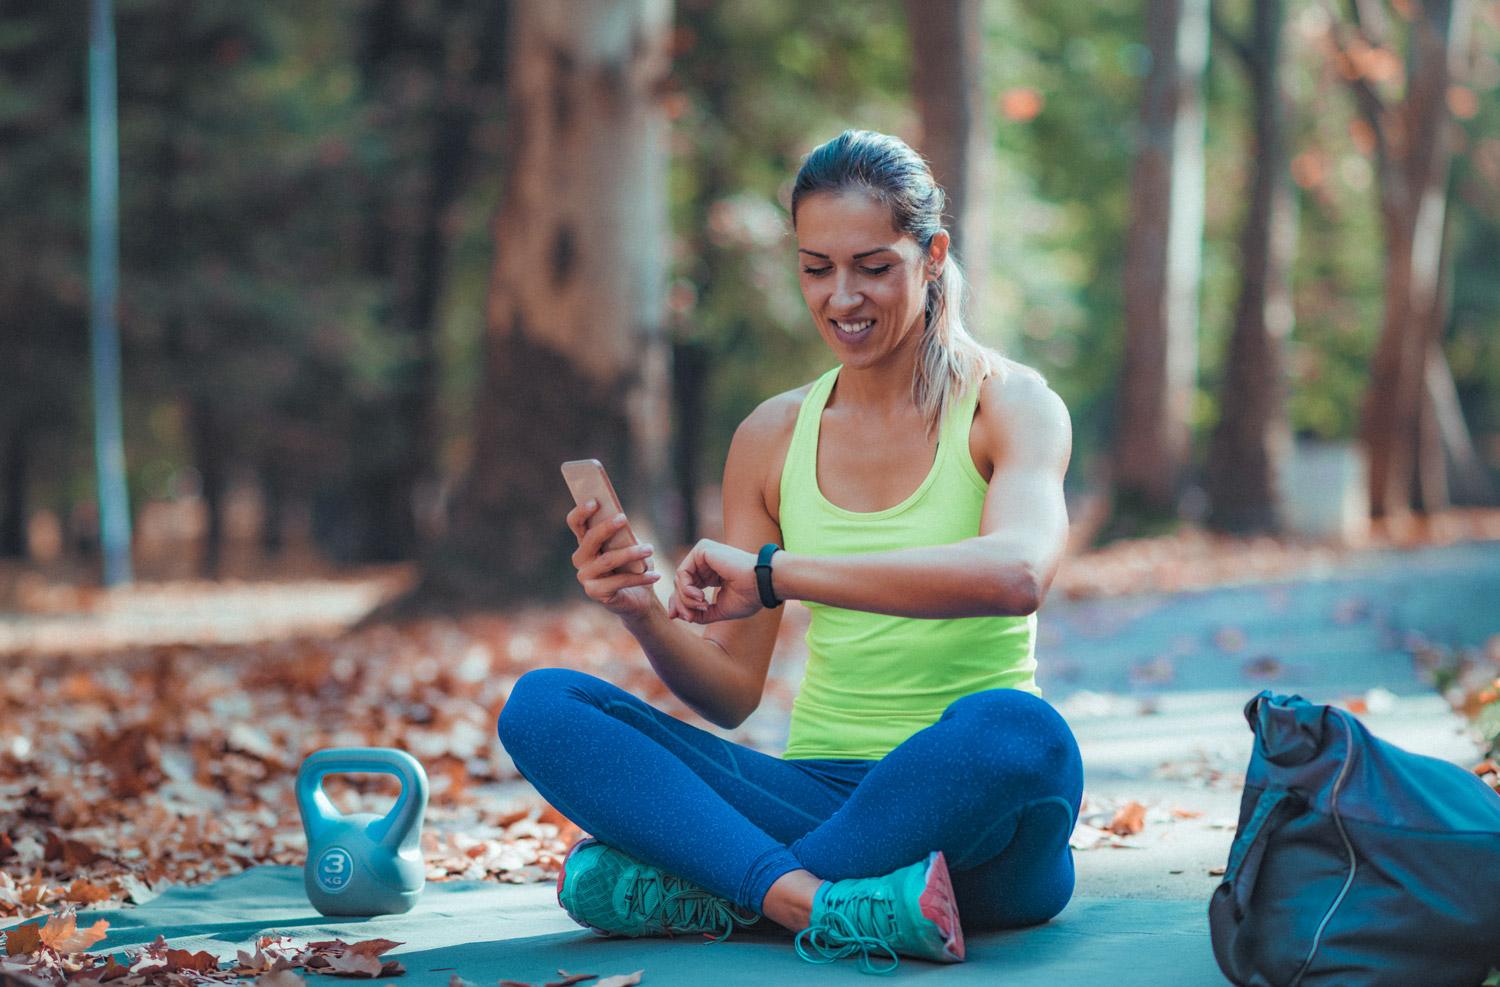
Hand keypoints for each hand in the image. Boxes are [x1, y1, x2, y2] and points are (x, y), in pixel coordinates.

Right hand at [566, 500, 660, 618]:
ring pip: (607, 560)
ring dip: (631, 553)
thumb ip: (623, 533)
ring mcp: (585, 577)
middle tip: (624, 518)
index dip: (582, 511)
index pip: (575, 523)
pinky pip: (618, 581)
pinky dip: (640, 578)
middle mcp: (580, 558)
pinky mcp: (595, 592)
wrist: (639, 598)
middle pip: (590, 539)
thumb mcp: (630, 545)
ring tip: (650, 549)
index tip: (595, 501)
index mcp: (586, 542)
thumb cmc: (633, 566)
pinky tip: (656, 575)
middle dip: (606, 527)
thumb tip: (622, 519)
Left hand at [668, 539, 762, 623]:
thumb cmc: (748, 597)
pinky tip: (699, 596)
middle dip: (680, 603)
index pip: (687, 587)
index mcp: (711, 574)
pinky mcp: (702, 549)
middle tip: (688, 617)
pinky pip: (682, 572)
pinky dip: (686, 588)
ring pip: (680, 579)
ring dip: (685, 598)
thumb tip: (679, 616)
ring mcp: (703, 554)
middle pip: (681, 583)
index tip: (678, 618)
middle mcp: (706, 562)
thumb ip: (700, 613)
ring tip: (701, 606)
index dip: (679, 603)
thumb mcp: (719, 610)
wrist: (762, 584)